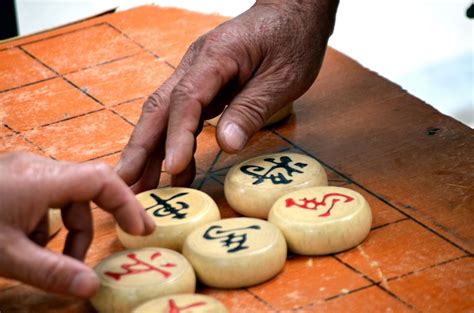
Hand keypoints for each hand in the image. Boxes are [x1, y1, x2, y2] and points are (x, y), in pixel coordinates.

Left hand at [0, 152, 154, 297]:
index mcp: (44, 178)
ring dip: (69, 231)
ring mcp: (24, 171)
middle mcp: (38, 167)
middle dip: (96, 224)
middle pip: (85, 191)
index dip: (127, 204)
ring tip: (53, 261)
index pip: (102, 180)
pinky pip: (45, 200)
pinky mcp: (13, 181)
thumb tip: (93, 287)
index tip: (140, 231)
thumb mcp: (7, 255)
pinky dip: (49, 225)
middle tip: (117, 245)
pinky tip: (29, 247)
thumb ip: (52, 272)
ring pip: (64, 198)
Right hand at [117, 0, 338, 191]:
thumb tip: (226, 145)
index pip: (187, 99)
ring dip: (150, 149)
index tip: (173, 167)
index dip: (177, 135)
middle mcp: (197, 63)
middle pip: (159, 106)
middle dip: (140, 146)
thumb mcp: (282, 78)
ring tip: (140, 186)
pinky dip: (174, 143)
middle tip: (126, 182)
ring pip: (164, 113)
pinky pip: (182, 115)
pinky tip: (174, 169)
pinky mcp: (204, 85)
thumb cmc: (292, 40)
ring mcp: (196, 73)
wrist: (292, 12)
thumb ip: (251, 110)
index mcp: (217, 55)